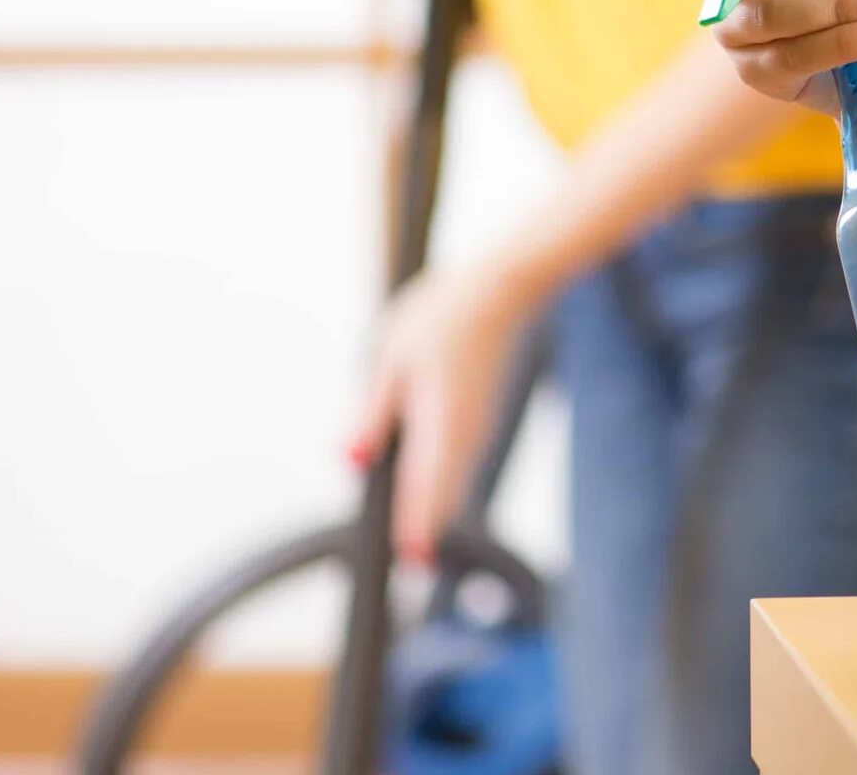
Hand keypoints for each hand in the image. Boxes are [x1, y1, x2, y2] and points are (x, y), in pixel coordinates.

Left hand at [346, 260, 536, 562]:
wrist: (502, 290)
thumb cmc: (442, 317)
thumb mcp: (391, 359)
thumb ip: (373, 413)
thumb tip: (353, 461)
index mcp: (440, 418)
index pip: (427, 485)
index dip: (417, 526)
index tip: (411, 563)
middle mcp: (464, 432)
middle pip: (443, 494)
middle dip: (423, 528)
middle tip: (409, 567)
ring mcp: (475, 429)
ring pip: (451, 481)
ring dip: (430, 507)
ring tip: (413, 544)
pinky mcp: (477, 422)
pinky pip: (456, 463)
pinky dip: (439, 484)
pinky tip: (424, 495)